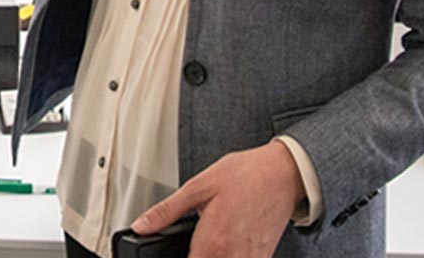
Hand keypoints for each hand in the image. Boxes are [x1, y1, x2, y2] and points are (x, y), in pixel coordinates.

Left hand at [131, 142, 304, 257]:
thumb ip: (166, 211)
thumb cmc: (243, 175)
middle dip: (195, 256)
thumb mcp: (198, 186)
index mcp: (213, 242)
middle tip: (194, 242)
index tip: (172, 254)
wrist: (283, 173)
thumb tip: (141, 225)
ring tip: (208, 241)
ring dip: (212, 256)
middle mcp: (233, 257)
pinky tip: (226, 244)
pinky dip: (231, 256)